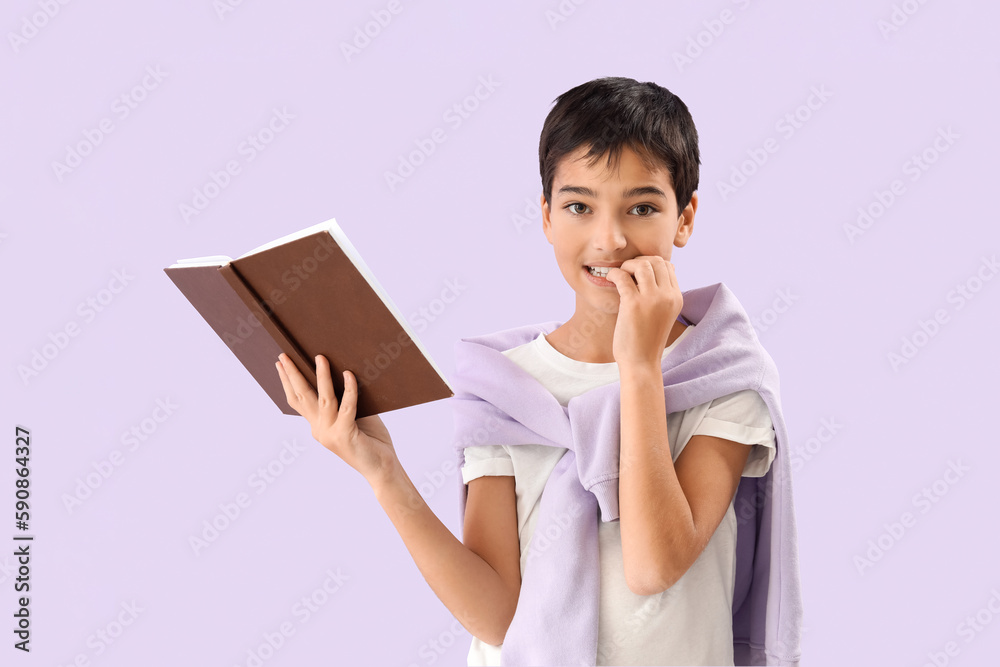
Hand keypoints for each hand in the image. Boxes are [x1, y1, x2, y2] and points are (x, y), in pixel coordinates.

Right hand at [275, 353, 397, 484]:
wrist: (382, 468)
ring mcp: (330, 433)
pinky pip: (347, 406)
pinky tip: (349, 374)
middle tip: (284, 355)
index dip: (287, 382)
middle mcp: (319, 430)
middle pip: (303, 397)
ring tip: (320, 357)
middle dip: (292, 374)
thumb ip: (344, 401)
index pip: (297, 402)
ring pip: (323, 399)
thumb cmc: (371, 440)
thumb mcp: (353, 417)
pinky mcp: (345, 435)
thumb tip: (344, 371)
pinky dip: (349, 389)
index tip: (280, 364)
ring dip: (321, 376)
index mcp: (318, 426)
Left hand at [604, 256, 682, 366]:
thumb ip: (662, 295)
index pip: (668, 266)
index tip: (638, 271)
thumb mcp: (663, 314)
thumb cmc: (647, 339)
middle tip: (627, 270)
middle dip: (640, 260)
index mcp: (676, 298)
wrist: (641, 362)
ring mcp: (652, 300)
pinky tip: (610, 279)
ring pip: (641, 265)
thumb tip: (655, 273)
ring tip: (620, 274)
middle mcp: (668, 296)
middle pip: (656, 261)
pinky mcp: (634, 304)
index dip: (651, 263)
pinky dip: (615, 274)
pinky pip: (623, 277)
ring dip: (627, 265)